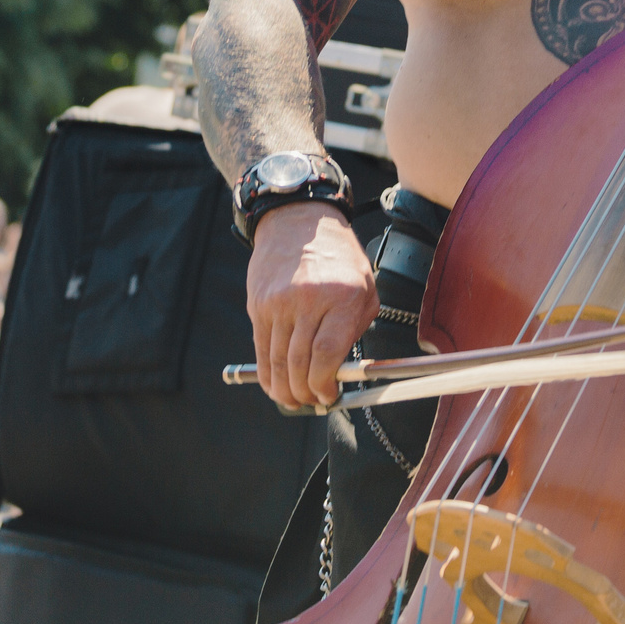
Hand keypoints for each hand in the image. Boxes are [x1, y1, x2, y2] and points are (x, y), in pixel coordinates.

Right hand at [245, 202, 375, 410]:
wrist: (299, 221)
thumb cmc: (339, 257)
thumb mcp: (365, 288)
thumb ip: (356, 329)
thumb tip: (343, 372)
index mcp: (342, 298)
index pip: (327, 355)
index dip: (325, 384)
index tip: (330, 395)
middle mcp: (308, 301)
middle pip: (299, 363)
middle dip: (305, 393)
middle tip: (312, 402)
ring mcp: (279, 303)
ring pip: (277, 362)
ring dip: (284, 390)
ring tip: (293, 400)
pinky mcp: (259, 305)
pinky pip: (260, 350)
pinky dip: (267, 374)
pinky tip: (275, 385)